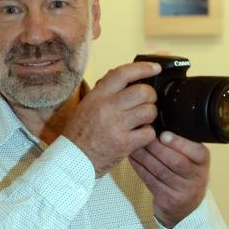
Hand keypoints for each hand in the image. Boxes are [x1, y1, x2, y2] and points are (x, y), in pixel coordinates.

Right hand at [63, 62, 160, 176]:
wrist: (73, 160)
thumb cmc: (79, 134)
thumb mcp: (85, 106)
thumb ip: (104, 92)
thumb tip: (124, 77)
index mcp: (97, 97)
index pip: (122, 74)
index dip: (143, 68)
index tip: (155, 69)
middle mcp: (107, 108)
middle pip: (142, 92)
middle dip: (151, 96)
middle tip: (148, 102)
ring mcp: (116, 126)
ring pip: (149, 111)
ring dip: (150, 115)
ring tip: (143, 120)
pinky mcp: (124, 144)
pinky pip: (148, 132)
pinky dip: (148, 134)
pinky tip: (140, 135)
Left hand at [129, 131, 209, 228]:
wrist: (186, 208)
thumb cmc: (186, 176)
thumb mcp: (192, 160)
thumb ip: (182, 145)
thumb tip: (160, 123)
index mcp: (203, 163)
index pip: (196, 152)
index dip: (179, 143)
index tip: (163, 134)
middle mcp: (196, 178)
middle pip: (176, 161)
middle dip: (156, 148)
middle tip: (143, 136)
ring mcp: (182, 191)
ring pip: (160, 171)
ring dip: (144, 157)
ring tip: (134, 145)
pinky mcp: (168, 199)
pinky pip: (150, 181)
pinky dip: (139, 168)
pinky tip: (132, 158)